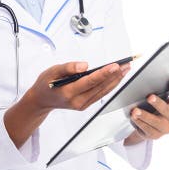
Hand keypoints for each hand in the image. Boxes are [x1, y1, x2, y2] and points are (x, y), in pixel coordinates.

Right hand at [4, 61, 130, 147]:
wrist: (42, 100)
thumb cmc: (45, 84)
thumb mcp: (51, 72)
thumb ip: (68, 67)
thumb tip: (85, 65)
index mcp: (68, 93)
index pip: (90, 82)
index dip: (104, 73)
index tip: (115, 66)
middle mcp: (78, 101)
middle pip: (100, 87)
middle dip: (115, 75)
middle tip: (126, 64)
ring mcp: (83, 105)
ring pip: (103, 91)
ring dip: (116, 80)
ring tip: (126, 69)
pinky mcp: (86, 104)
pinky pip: (101, 94)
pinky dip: (110, 85)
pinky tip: (117, 78)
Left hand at [124, 80, 168, 144]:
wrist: (147, 124)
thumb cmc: (153, 107)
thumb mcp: (158, 99)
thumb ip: (159, 93)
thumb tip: (150, 82)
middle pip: (168, 111)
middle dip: (158, 103)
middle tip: (150, 97)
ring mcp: (166, 128)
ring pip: (157, 122)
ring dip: (146, 115)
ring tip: (135, 110)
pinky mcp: (156, 135)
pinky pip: (148, 129)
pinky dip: (140, 122)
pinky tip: (134, 117)